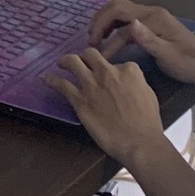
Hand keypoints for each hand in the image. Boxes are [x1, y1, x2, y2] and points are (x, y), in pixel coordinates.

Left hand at [44, 48, 168, 167]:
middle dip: (86, 57)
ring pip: (73, 62)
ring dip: (65, 61)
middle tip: (81, 62)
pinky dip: (52, 80)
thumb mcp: (148, 94)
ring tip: (61, 63)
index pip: (117, 62)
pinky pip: (62, 84)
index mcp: (128, 70)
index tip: (109, 77)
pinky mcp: (79, 100)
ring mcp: (91, 84)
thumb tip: (127, 83)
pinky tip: (46, 79)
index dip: (112, 69)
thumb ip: (135, 83)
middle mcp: (108, 72)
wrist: (138, 141)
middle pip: (91, 54)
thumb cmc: (148, 122)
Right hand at [88, 0, 194, 87]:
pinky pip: (128, 21)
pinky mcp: (153, 26)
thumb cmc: (188, 63)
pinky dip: (116, 29)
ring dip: (107, 23)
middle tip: (91, 40)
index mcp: (153, 18)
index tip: (93, 46)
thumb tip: (130, 23)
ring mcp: (152, 18)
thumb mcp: (168, 55)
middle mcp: (151, 13)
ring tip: (97, 40)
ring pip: (122, 12)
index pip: (119, 13)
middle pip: (118, 7)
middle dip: (101, 21)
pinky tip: (112, 41)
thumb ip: (148, 39)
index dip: (103, 27)